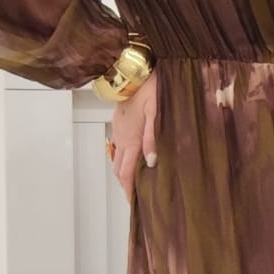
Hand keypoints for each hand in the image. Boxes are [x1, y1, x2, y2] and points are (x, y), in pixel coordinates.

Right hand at [108, 69, 157, 203]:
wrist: (134, 70)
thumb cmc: (150, 88)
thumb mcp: (157, 112)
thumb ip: (153, 138)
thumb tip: (152, 162)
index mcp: (131, 139)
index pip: (126, 172)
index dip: (129, 190)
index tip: (134, 203)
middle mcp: (122, 137)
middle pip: (118, 168)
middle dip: (125, 184)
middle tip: (135, 195)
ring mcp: (119, 129)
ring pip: (117, 157)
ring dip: (123, 170)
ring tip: (135, 180)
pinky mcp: (119, 121)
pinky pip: (118, 145)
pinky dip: (123, 156)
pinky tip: (134, 156)